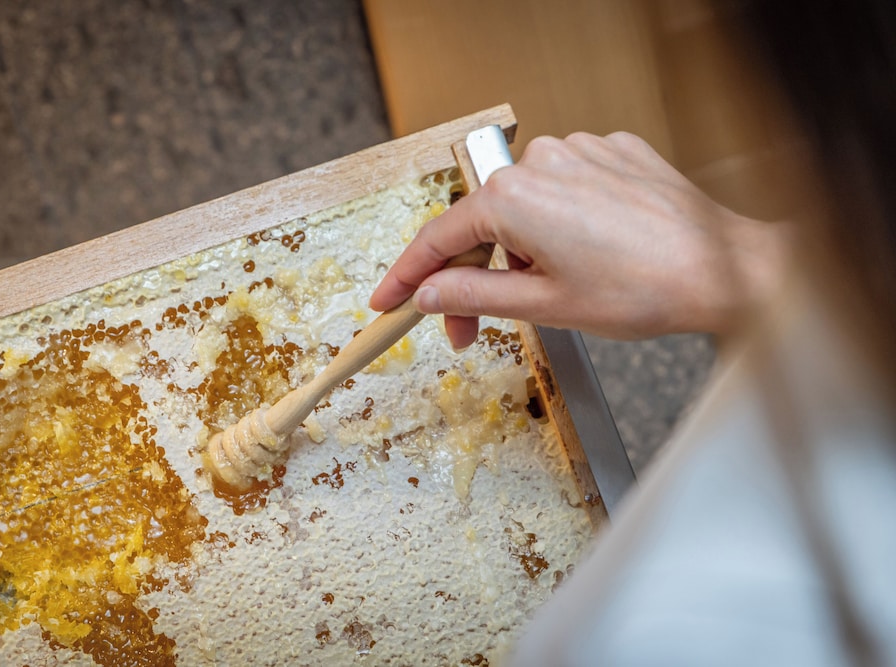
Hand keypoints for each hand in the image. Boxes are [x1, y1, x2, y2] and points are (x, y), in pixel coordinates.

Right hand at [370, 132, 787, 348]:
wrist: (725, 269)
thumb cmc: (643, 290)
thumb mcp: (543, 306)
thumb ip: (473, 297)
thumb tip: (428, 294)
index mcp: (512, 199)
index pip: (439, 239)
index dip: (409, 276)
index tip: (389, 301)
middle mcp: (539, 161)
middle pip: (481, 224)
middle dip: (473, 278)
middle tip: (469, 332)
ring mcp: (578, 150)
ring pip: (523, 207)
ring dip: (522, 250)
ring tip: (556, 288)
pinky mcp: (611, 150)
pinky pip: (564, 188)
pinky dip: (561, 223)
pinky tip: (588, 252)